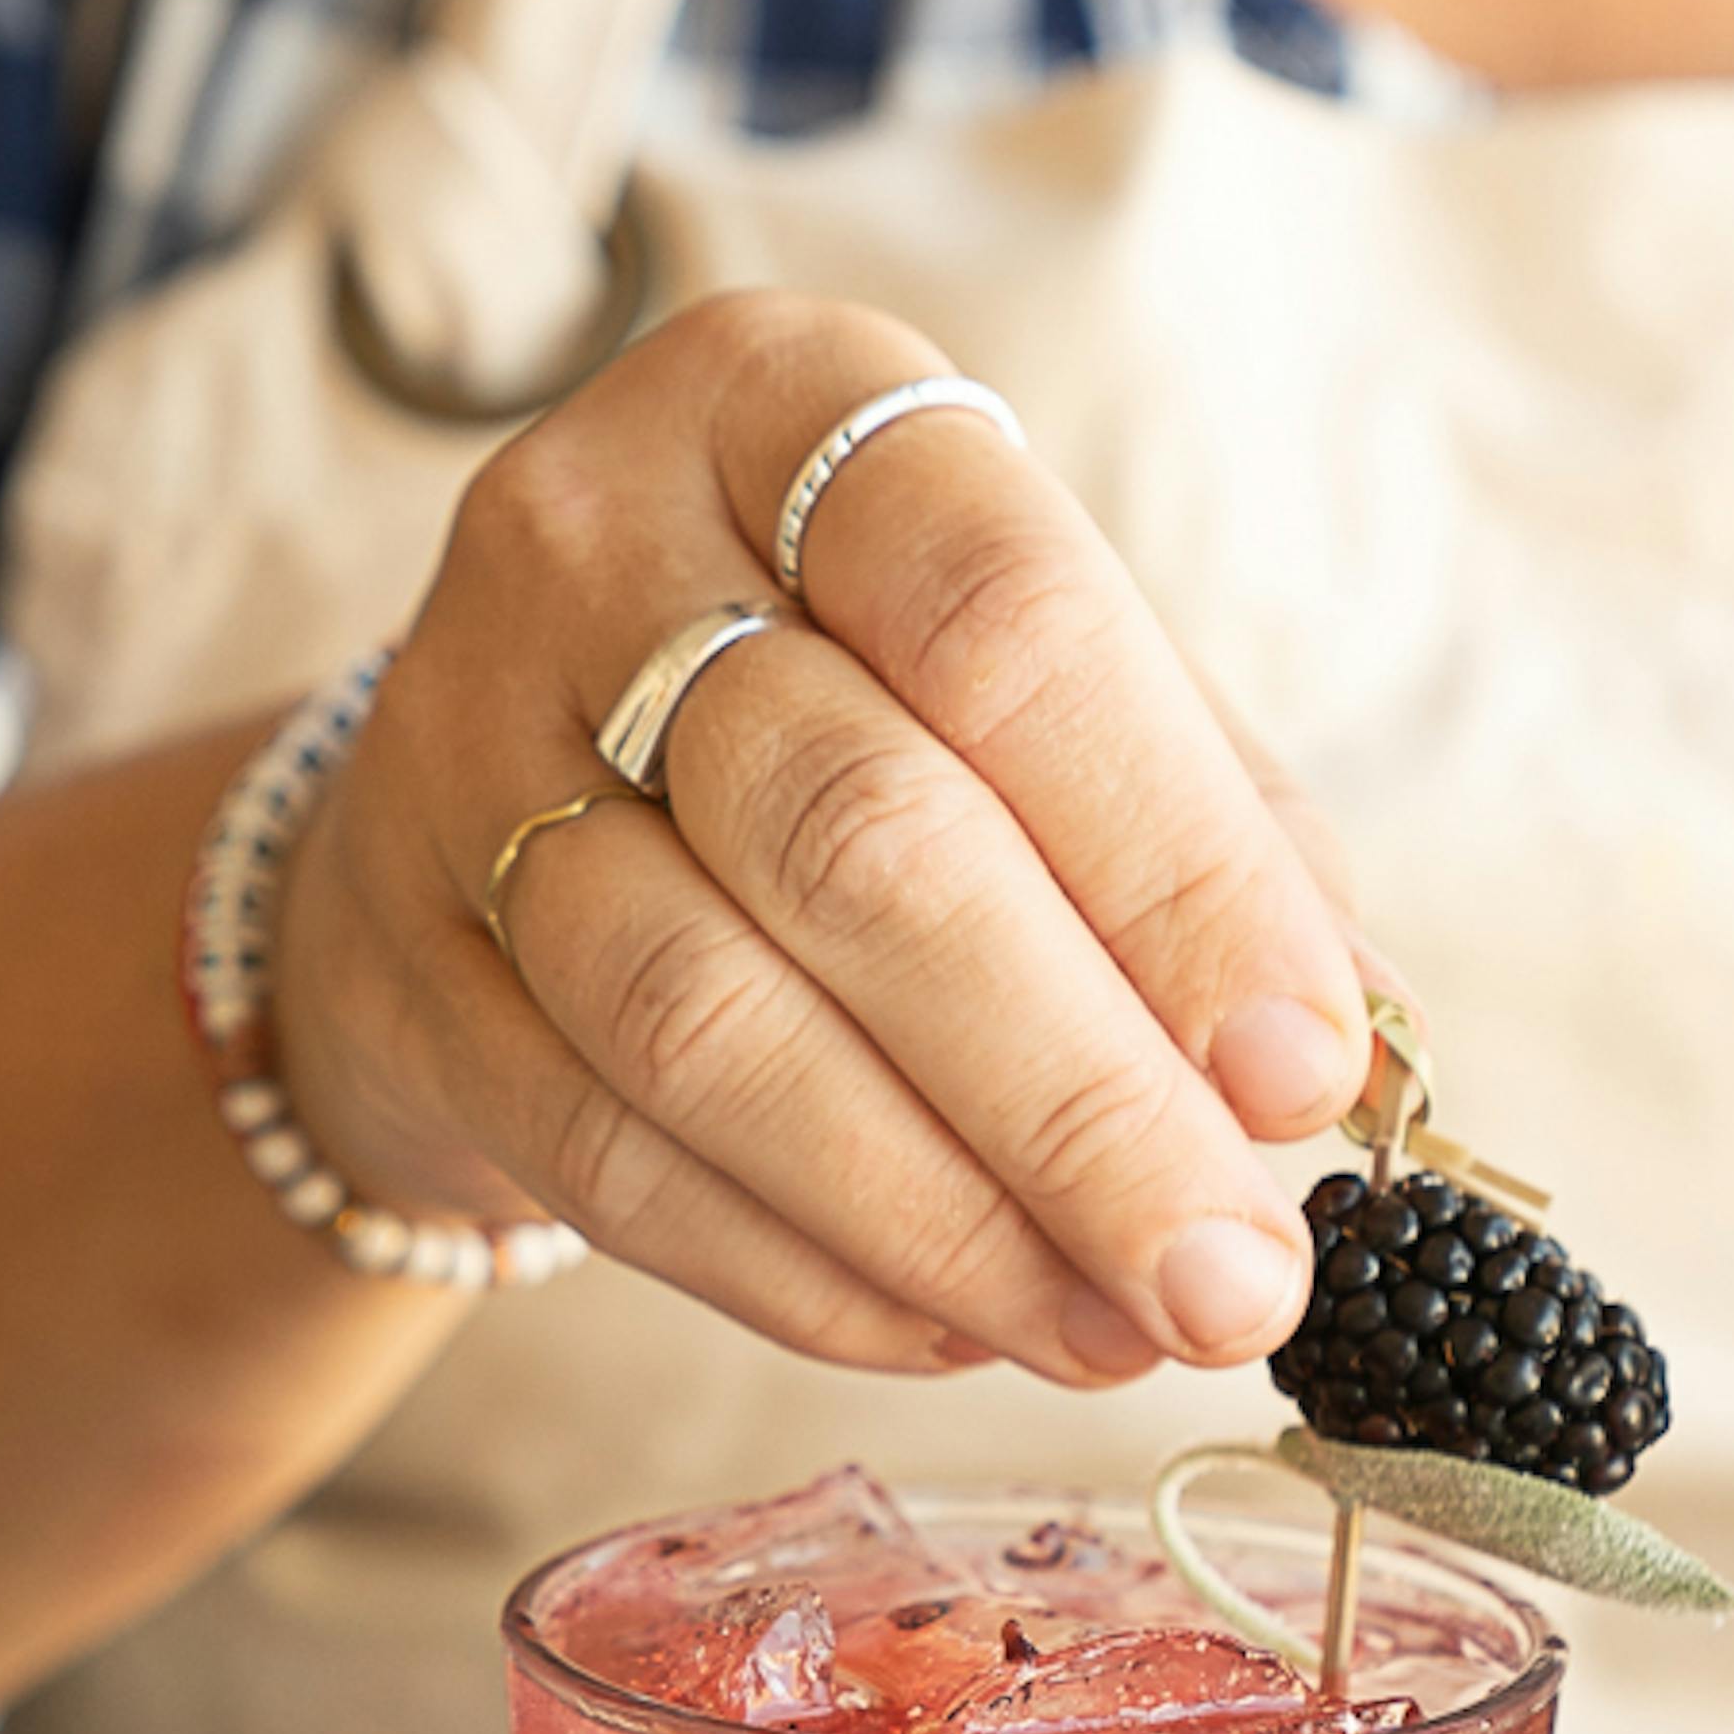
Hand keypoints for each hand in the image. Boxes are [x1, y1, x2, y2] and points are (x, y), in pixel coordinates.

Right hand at [268, 295, 1372, 1382]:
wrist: (484, 784)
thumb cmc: (832, 715)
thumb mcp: (1019, 688)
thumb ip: (1193, 826)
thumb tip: (1338, 1056)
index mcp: (792, 406)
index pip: (1000, 616)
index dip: (1172, 860)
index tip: (1300, 1068)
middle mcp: (592, 540)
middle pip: (853, 838)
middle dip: (1076, 1096)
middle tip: (1227, 1274)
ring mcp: (457, 746)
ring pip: (708, 1022)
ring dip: (942, 1217)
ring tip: (1111, 1328)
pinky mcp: (396, 956)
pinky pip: (606, 1153)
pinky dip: (800, 1269)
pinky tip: (945, 1326)